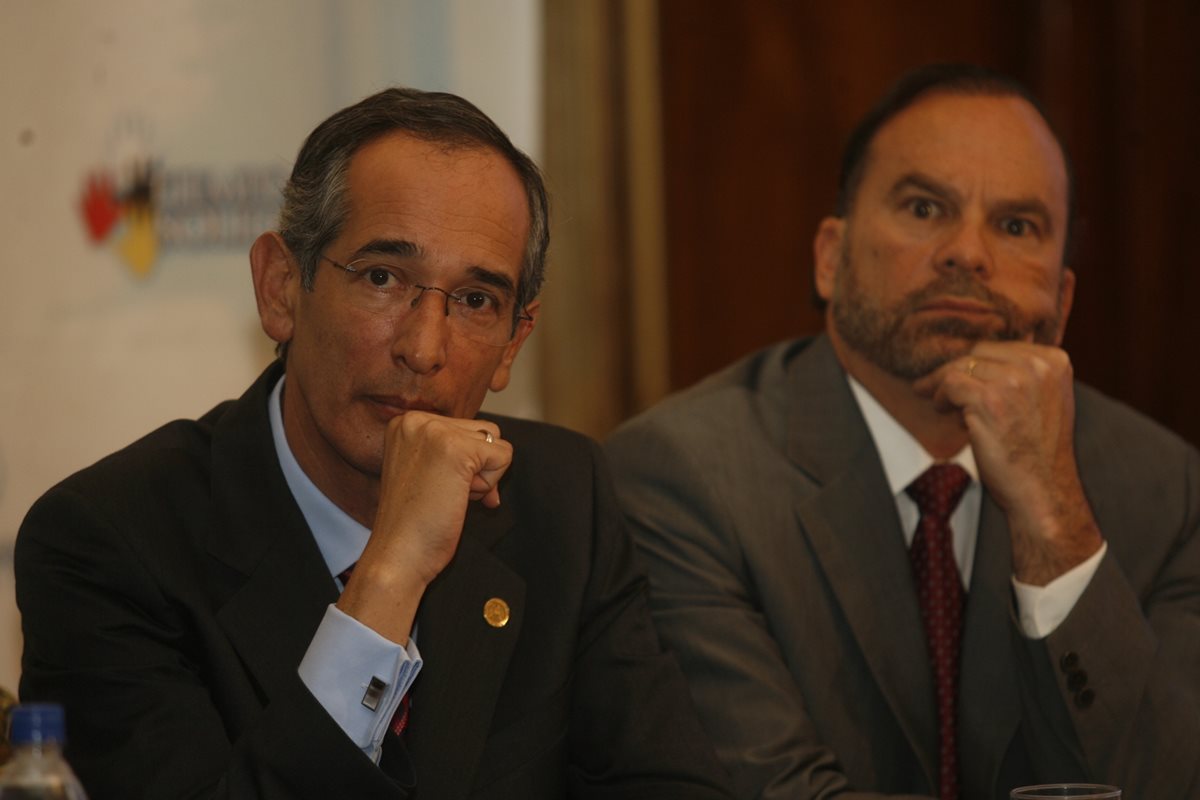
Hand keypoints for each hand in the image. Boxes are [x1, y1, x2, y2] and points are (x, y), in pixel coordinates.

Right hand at [336, 413, 510, 641]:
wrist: (398, 556)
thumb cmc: (415, 525)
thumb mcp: (430, 473)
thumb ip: (458, 453)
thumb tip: (501, 452)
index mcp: (406, 423)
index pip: (466, 429)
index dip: (468, 465)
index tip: (443, 489)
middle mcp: (416, 420)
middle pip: (484, 432)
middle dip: (478, 469)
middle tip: (448, 495)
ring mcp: (434, 431)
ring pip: (496, 442)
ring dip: (484, 477)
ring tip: (450, 496)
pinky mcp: (455, 448)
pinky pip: (503, 457)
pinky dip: (490, 485)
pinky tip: (459, 499)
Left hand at [913, 342, 1101, 584]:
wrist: (1043, 490)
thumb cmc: (1036, 451)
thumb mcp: (1043, 400)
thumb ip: (1022, 374)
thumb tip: (975, 358)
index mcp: (1054, 361)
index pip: (1002, 347)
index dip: (978, 365)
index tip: (962, 378)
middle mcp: (1038, 366)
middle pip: (980, 352)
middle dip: (959, 371)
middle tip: (941, 390)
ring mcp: (1014, 382)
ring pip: (961, 366)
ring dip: (944, 384)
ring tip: (939, 402)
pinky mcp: (989, 401)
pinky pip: (950, 384)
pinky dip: (940, 396)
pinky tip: (942, 410)